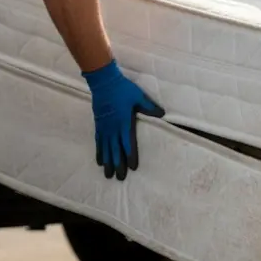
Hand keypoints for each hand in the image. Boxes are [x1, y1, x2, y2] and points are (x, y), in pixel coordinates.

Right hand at [81, 60, 165, 180]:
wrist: (103, 82)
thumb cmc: (123, 89)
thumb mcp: (138, 97)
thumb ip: (149, 107)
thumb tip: (162, 114)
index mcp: (124, 122)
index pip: (128, 143)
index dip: (130, 156)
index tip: (133, 168)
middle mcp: (113, 128)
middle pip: (115, 150)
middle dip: (118, 164)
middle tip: (120, 178)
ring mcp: (104, 127)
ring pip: (106, 149)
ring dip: (108, 162)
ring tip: (108, 175)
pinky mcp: (98, 125)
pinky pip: (98, 142)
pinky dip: (99, 152)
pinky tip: (100, 162)